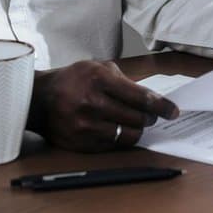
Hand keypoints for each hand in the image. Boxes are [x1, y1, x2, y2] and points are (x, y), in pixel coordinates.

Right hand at [27, 59, 178, 151]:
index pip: (140, 97)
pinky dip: (120, 138)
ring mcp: (86, 126)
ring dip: (137, 129)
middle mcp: (93, 103)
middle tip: (151, 115)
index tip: (173, 111)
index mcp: (99, 79)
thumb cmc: (72, 79)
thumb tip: (149, 97)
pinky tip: (117, 128)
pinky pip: (113, 145)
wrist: (39, 99)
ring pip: (128, 135)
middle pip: (138, 118)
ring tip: (136, 122)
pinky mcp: (81, 143)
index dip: (161, 106)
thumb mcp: (96, 67)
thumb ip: (123, 79)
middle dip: (150, 117)